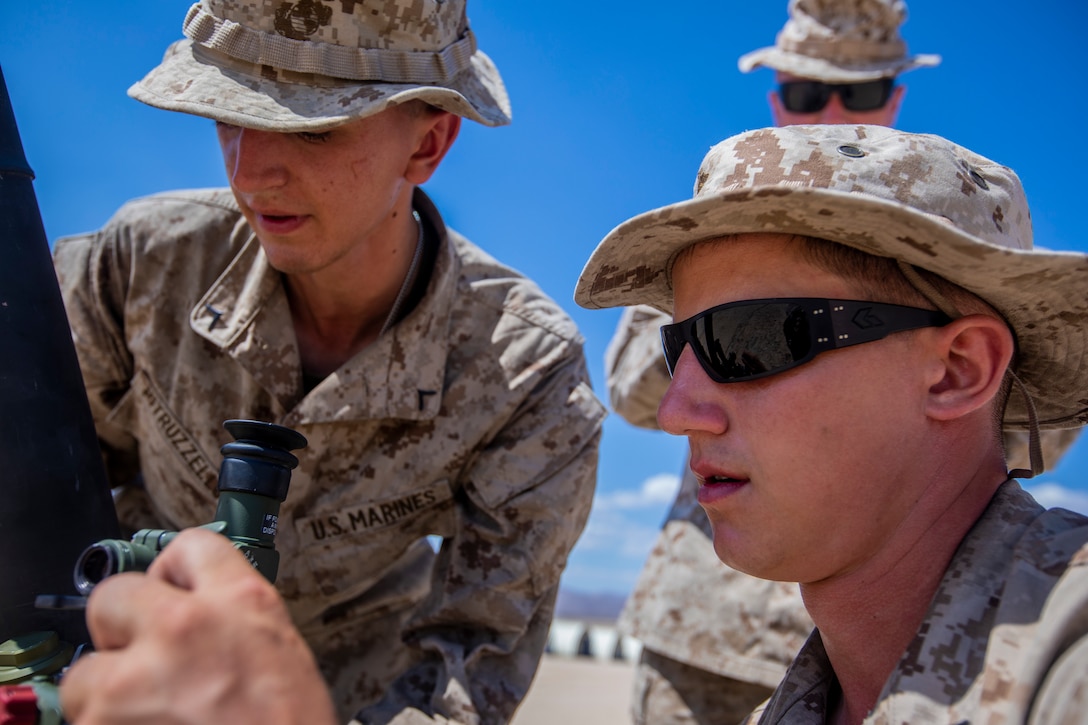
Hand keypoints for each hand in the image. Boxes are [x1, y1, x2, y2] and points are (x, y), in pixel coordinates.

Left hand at [60, 528, 337, 724]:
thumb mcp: (280, 656)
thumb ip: (231, 625)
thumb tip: (191, 621)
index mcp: (240, 604)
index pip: (191, 547)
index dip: (175, 573)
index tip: (170, 593)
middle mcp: (184, 627)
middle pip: (114, 594)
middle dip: (120, 629)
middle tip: (144, 663)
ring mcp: (135, 680)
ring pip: (84, 672)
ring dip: (105, 697)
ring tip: (147, 719)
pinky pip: (83, 721)